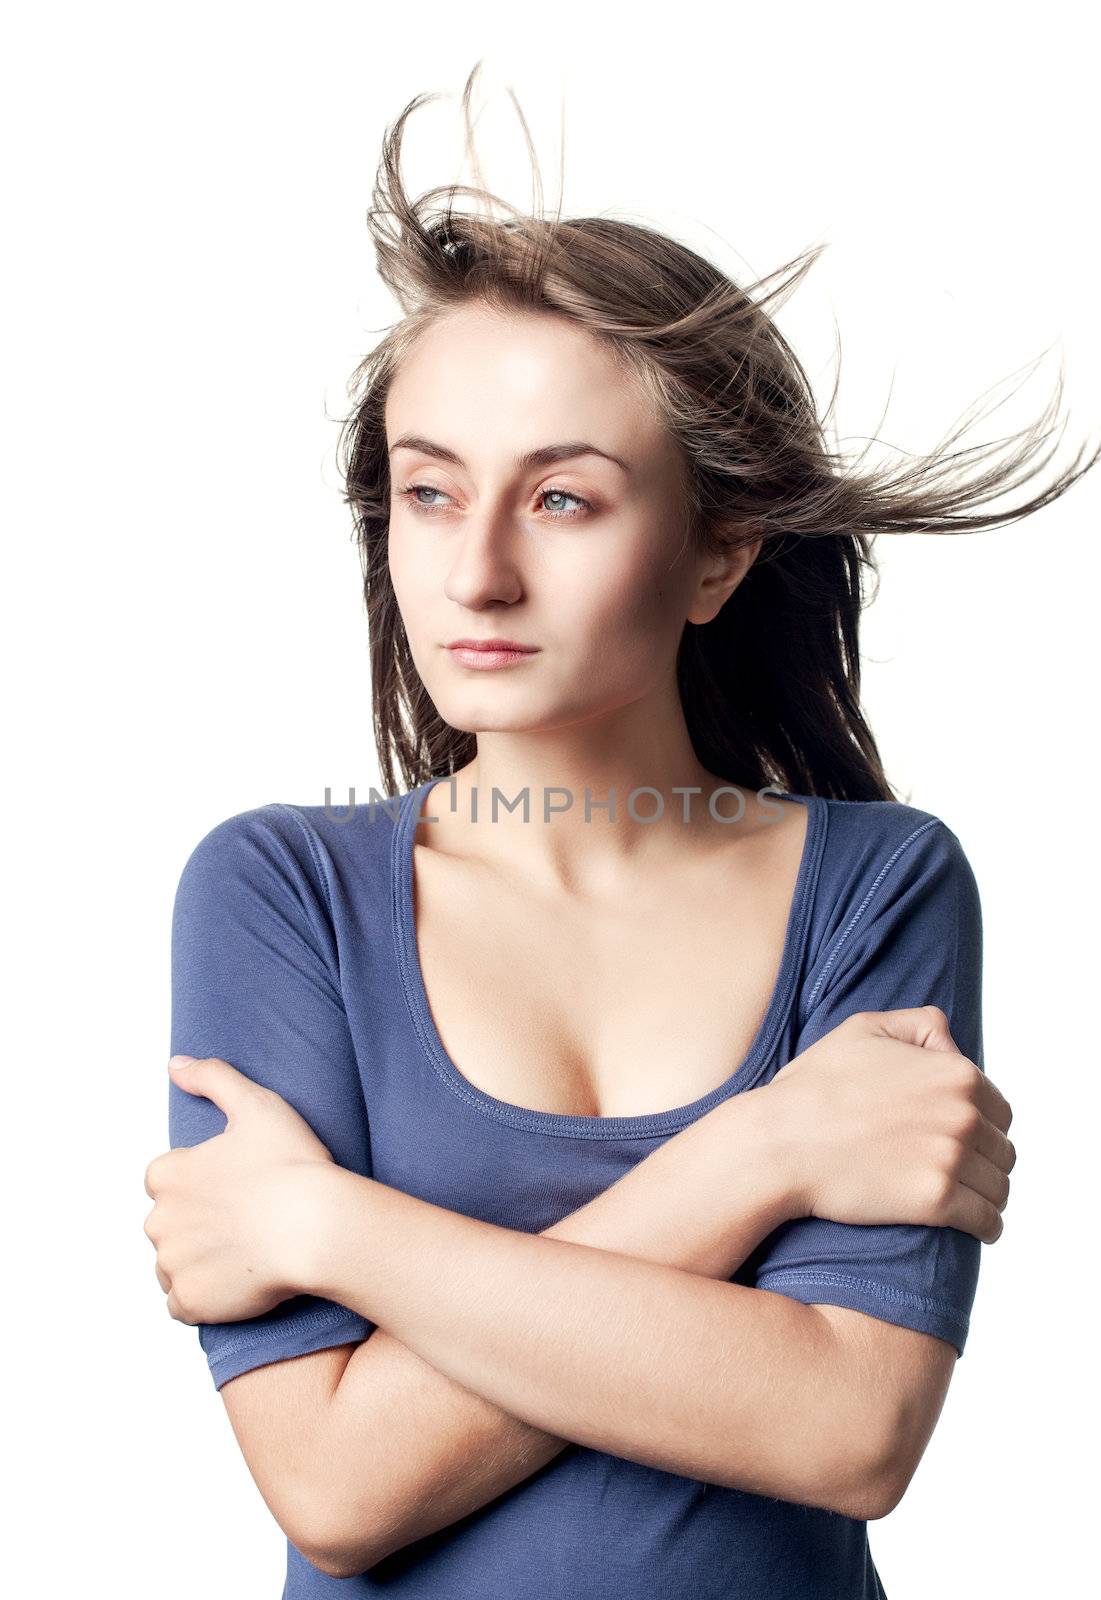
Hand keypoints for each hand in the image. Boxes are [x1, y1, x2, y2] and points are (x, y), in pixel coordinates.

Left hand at [144, 1055, 336, 1324]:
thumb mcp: (256, 1104)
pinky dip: (202, 1297)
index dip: (202, 1184)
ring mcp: (173, 1265)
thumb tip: (176, 1065)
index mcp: (168, 1175)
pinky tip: (234, 1283)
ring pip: (173, 1264)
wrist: (319, 1227)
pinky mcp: (191, 1301)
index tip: (235, 1187)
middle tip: (245, 1221)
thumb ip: (212, 1077)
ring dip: (197, 1261)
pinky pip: (181, 1303)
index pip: (166, 1181)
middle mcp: (159, 1221)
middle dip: (197, 1224)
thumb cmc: (293, 1165)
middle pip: (168, 1224)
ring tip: (243, 1252)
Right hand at [765, 1006, 1015, 1243]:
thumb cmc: (814, 1086)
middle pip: (1002, 1149)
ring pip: (999, 1186)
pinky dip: (986, 1226)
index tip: (959, 1138)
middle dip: (985, 1160)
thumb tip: (953, 1045)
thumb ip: (920, 1024)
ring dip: (987, 1194)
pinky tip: (975, 1226)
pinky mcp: (937, 1201)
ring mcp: (951, 1159)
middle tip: (958, 1170)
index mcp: (955, 1073)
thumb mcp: (865, 1029)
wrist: (780, 1142)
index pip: (999, 1108)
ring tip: (967, 1199)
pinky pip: (987, 1221)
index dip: (981, 1123)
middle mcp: (962, 1114)